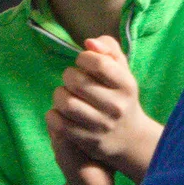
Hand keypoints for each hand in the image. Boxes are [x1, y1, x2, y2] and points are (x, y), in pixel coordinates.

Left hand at [49, 35, 162, 182]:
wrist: (130, 137)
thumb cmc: (120, 95)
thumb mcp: (122, 69)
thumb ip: (108, 48)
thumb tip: (89, 43)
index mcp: (126, 85)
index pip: (100, 64)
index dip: (84, 58)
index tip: (83, 61)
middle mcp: (116, 106)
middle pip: (77, 82)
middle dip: (68, 75)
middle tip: (72, 80)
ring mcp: (101, 125)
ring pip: (66, 103)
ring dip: (59, 95)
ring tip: (66, 95)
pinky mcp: (87, 141)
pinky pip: (58, 124)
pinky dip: (53, 115)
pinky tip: (61, 113)